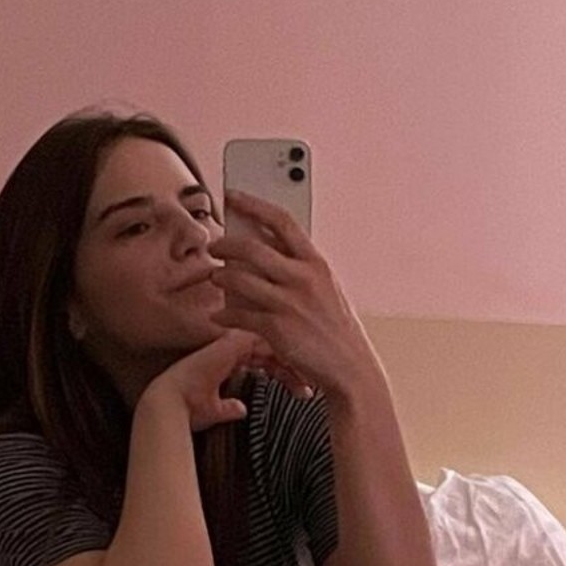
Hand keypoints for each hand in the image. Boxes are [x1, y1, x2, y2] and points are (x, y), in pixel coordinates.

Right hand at [137, 328, 303, 432]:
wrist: (170, 405)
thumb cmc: (186, 409)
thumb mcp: (215, 410)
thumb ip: (229, 408)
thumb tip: (241, 410)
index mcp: (227, 355)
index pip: (265, 355)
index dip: (285, 370)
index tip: (302, 387)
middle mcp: (232, 344)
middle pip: (274, 348)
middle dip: (296, 366)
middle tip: (314, 385)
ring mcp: (233, 340)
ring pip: (275, 346)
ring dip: (295, 368)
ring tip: (309, 389)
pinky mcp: (234, 343)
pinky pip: (269, 348)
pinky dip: (287, 364)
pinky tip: (300, 381)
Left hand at [207, 190, 379, 398]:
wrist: (350, 368)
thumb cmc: (337, 331)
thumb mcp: (327, 290)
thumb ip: (301, 268)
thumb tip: (269, 249)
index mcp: (317, 264)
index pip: (282, 220)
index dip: (253, 203)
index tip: (233, 197)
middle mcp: (303, 278)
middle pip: (251, 247)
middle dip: (225, 244)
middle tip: (215, 247)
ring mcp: (289, 302)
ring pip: (239, 278)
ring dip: (220, 276)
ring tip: (215, 278)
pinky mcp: (277, 328)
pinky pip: (238, 313)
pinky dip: (224, 314)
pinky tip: (220, 315)